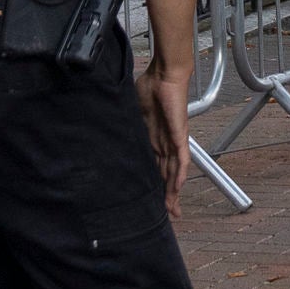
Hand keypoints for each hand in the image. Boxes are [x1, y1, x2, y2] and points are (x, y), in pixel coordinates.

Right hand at [137, 60, 189, 221]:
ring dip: (173, 191)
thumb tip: (108, 132)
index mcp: (154, 139)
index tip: (153, 200)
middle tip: (168, 214)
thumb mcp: (132, 112)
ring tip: (172, 209)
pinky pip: (182, 158)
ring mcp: (173, 140)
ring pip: (175, 172)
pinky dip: (180, 173)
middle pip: (167, 175)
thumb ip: (126, 126)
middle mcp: (165, 143)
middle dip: (168, 196)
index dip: (156, 185)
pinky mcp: (180, 134)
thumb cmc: (150, 87)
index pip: (156, 168)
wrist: (164, 74)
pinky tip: (177, 187)